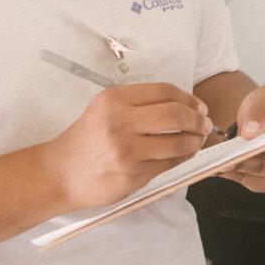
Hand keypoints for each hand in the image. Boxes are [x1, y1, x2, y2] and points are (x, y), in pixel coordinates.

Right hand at [41, 83, 210, 210]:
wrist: (60, 173)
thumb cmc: (85, 141)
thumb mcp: (105, 110)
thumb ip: (139, 105)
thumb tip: (184, 106)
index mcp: (115, 100)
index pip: (164, 91)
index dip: (189, 98)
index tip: (198, 106)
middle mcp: (120, 121)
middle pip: (176, 113)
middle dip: (198, 119)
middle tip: (204, 123)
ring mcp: (127, 149)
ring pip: (178, 141)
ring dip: (195, 141)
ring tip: (198, 140)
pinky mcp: (133, 173)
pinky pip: (170, 163)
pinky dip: (184, 157)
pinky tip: (185, 154)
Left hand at [216, 86, 264, 194]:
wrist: (255, 125)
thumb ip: (263, 108)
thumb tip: (253, 130)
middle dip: (260, 153)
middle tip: (242, 151)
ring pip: (262, 169)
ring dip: (242, 164)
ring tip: (223, 159)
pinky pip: (248, 180)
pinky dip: (232, 172)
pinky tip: (218, 166)